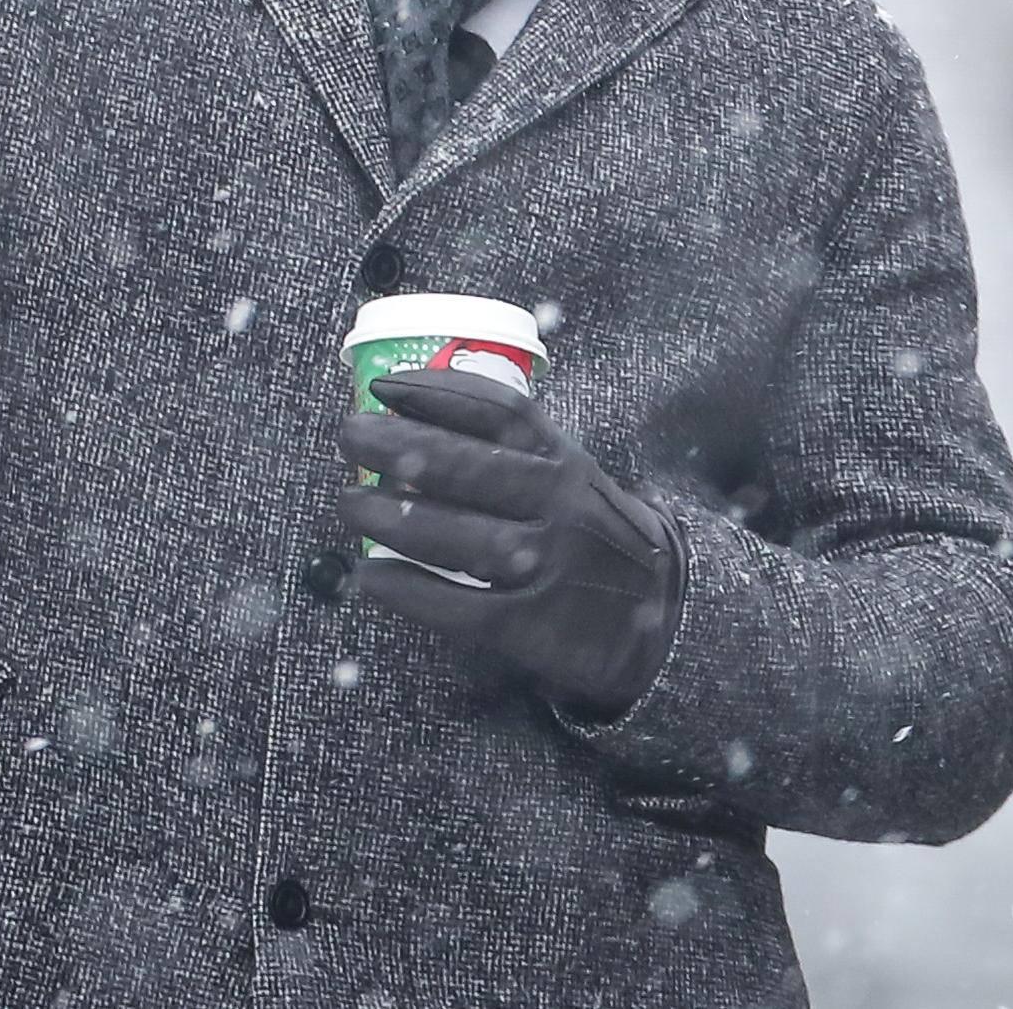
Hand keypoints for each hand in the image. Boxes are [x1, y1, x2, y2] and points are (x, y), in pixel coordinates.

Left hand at [338, 368, 681, 718]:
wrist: (663, 613)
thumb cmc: (590, 534)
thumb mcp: (571, 477)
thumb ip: (515, 452)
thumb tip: (413, 423)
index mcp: (566, 461)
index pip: (499, 413)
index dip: (436, 393)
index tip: (383, 385)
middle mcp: (559, 506)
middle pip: (468, 467)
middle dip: (396, 446)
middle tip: (349, 435)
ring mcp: (547, 566)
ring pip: (458, 538)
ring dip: (391, 518)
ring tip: (349, 504)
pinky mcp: (532, 626)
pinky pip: (458, 606)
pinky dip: (409, 589)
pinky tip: (372, 574)